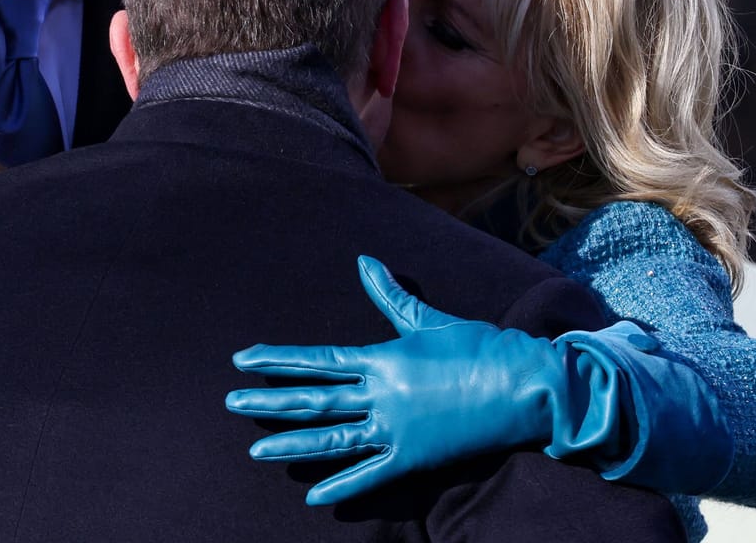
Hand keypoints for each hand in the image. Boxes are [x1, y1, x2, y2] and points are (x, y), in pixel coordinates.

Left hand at [227, 256, 640, 505]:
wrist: (524, 385)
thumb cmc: (480, 346)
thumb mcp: (429, 319)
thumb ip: (391, 296)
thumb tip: (365, 261)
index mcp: (381, 358)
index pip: (316, 359)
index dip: (277, 360)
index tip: (242, 360)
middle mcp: (381, 394)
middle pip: (313, 399)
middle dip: (269, 401)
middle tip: (230, 403)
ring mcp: (396, 429)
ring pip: (332, 439)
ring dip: (293, 444)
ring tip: (256, 451)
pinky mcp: (414, 458)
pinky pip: (371, 474)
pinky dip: (343, 486)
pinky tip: (314, 495)